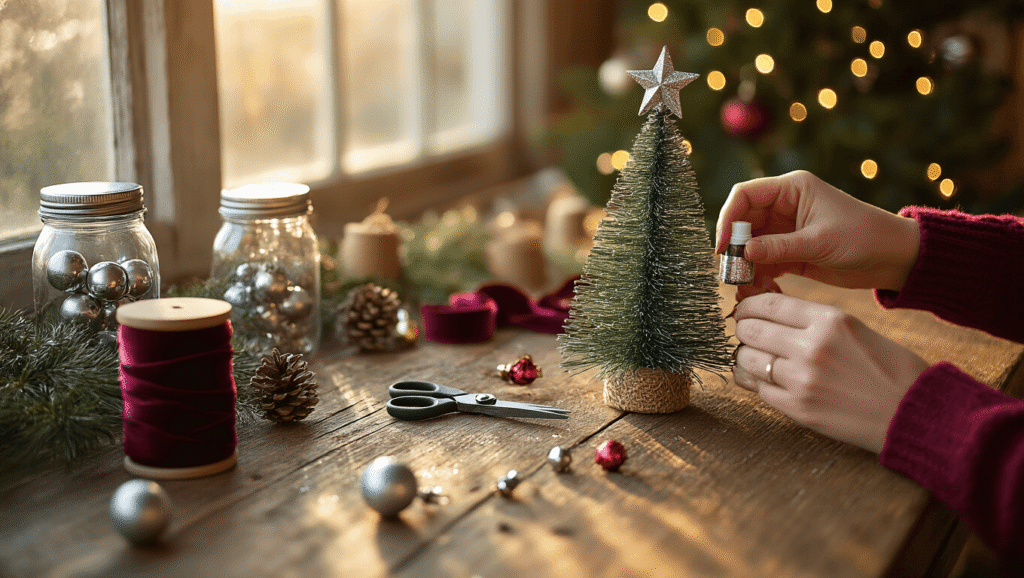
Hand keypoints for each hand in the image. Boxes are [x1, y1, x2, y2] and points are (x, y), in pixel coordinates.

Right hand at [716, 170, 920, 298]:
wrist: (894, 258)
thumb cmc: (864, 237)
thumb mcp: (820, 242)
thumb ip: (779, 247)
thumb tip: (742, 251)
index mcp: (792, 189)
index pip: (745, 195)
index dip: (728, 218)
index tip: (722, 245)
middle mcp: (784, 206)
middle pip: (743, 222)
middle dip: (734, 246)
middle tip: (730, 271)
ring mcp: (786, 230)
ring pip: (750, 245)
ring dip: (744, 264)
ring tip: (743, 286)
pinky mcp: (790, 253)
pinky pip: (763, 262)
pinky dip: (758, 275)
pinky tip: (758, 290)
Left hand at [731, 292, 929, 453]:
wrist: (915, 413)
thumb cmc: (890, 369)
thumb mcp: (854, 329)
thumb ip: (813, 321)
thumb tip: (770, 312)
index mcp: (829, 320)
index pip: (768, 304)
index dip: (748, 305)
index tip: (744, 310)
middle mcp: (811, 347)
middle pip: (750, 330)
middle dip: (743, 330)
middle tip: (745, 333)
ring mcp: (803, 380)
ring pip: (747, 360)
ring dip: (746, 358)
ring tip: (757, 358)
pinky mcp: (799, 409)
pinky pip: (759, 390)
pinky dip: (756, 383)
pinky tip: (765, 380)